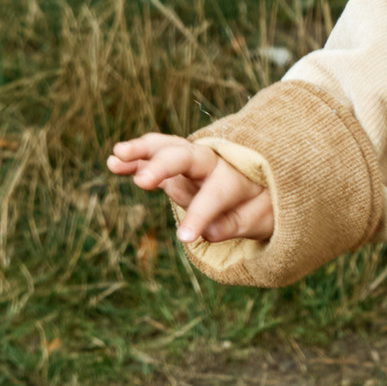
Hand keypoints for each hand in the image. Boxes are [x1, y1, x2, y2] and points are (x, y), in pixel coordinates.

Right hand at [107, 134, 274, 244]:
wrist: (272, 183)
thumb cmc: (268, 206)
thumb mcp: (266, 219)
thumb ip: (239, 223)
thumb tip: (210, 233)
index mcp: (239, 176)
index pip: (217, 194)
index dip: (201, 215)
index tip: (185, 237)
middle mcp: (215, 161)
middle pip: (188, 157)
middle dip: (165, 167)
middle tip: (142, 181)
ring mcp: (195, 158)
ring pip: (168, 148)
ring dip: (142, 151)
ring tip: (117, 155)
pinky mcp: (179, 162)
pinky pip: (156, 155)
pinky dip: (137, 158)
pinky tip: (114, 161)